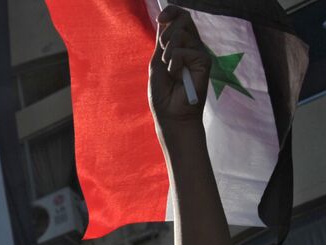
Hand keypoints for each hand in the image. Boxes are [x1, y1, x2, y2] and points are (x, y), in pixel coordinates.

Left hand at [149, 6, 210, 134]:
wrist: (171, 114)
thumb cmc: (163, 93)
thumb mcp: (157, 63)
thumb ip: (162, 41)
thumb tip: (164, 18)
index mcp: (181, 44)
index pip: (180, 19)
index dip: (172, 12)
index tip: (161, 17)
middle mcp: (192, 45)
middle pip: (184, 19)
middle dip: (167, 33)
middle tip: (163, 53)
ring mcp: (199, 52)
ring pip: (180, 34)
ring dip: (167, 53)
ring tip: (170, 71)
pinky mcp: (204, 60)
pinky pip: (181, 52)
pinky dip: (173, 64)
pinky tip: (177, 77)